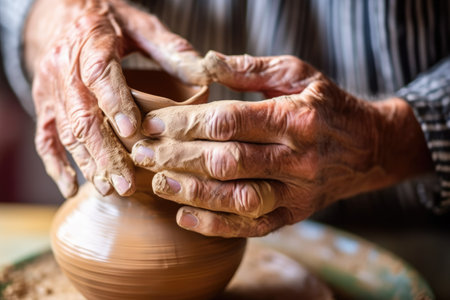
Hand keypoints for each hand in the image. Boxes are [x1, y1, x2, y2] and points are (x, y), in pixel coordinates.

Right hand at [25, 0, 208, 196]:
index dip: (115, 102)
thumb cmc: (106, 21)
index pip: (100, 74)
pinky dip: (57, 165)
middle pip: (82, 114)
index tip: (133, 130)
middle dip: (104, 152)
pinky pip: (45, 138)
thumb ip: (170, 49)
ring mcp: (51, 90)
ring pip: (67, 132)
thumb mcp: (139, 24)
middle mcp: (64, 67)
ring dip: (89, 163)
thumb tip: (206, 75)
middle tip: (126, 182)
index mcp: (91, 41)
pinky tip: (74, 187)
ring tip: (111, 187)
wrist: (62, 15)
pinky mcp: (45, 106)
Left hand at [132, 52, 432, 236]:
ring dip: (192, 193)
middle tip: (141, 153)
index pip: (229, 122)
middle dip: (178, 157)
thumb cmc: (328, 106)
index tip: (153, 124)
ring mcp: (297, 192)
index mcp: (295, 117)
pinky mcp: (295, 214)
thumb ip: (252, 69)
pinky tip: (184, 217)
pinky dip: (216, 226)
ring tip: (157, 182)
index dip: (186, 123)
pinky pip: (253, 226)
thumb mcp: (298, 74)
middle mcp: (298, 159)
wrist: (370, 147)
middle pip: (227, 161)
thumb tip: (205, 62)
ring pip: (237, 198)